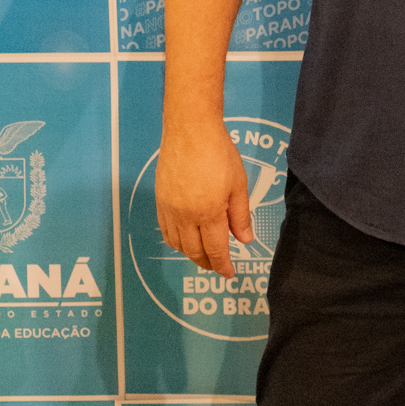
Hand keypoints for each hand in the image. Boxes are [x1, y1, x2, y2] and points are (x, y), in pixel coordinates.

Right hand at [155, 118, 252, 278]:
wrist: (190, 131)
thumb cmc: (219, 153)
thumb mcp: (238, 184)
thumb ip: (240, 215)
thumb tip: (245, 240)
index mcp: (208, 213)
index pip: (215, 250)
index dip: (222, 265)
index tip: (230, 274)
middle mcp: (185, 217)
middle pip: (194, 252)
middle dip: (207, 263)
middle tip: (218, 266)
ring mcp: (169, 210)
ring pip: (177, 244)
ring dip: (190, 254)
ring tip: (204, 254)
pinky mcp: (159, 201)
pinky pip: (165, 231)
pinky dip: (176, 241)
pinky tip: (186, 239)